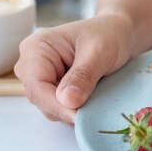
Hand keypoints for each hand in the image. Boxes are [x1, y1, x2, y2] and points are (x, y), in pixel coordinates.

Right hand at [14, 15, 133, 123]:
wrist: (119, 33)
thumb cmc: (109, 35)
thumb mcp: (100, 53)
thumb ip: (83, 76)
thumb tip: (66, 100)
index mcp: (37, 48)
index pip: (37, 86)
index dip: (58, 105)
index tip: (81, 117)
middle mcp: (32, 63)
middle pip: (40, 99)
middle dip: (66, 109)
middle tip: (94, 112)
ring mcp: (42, 77)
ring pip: (49, 107)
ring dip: (71, 110)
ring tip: (96, 102)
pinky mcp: (53, 87)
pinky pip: (59, 107)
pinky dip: (75, 110)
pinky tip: (92, 103)